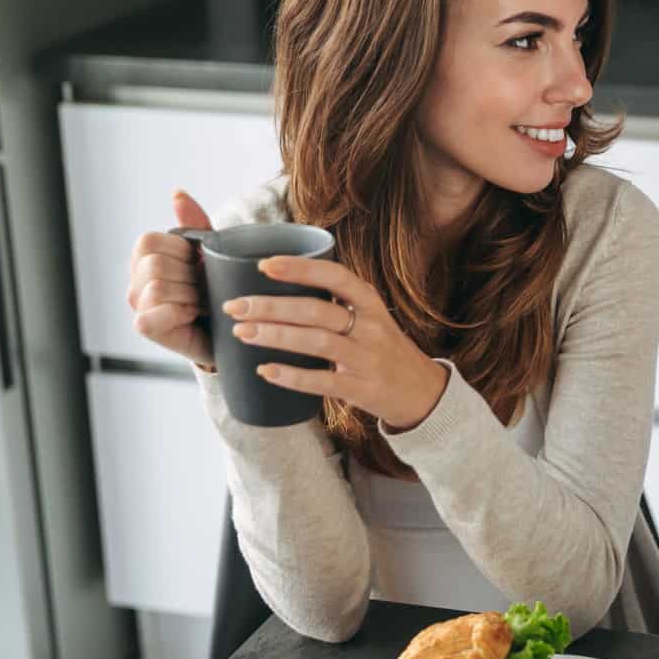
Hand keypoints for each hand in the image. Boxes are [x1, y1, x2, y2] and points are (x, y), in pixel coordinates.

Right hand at [127, 190, 212, 365]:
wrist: (232, 325)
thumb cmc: (219, 287)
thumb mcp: (213, 251)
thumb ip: (195, 224)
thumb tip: (177, 193)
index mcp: (146, 256)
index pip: (149, 241)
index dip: (181, 252)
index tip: (199, 264)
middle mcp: (135, 279)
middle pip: (154, 265)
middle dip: (189, 276)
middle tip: (205, 287)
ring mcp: (138, 305)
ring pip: (156, 287)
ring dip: (190, 295)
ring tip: (202, 302)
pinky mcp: (145, 327)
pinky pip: (153, 313)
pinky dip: (179, 312)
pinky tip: (193, 315)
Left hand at [223, 254, 448, 429]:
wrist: (422, 393)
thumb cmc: (385, 350)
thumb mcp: (371, 318)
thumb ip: (336, 304)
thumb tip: (278, 290)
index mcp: (371, 303)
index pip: (335, 276)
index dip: (300, 269)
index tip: (265, 265)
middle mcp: (371, 327)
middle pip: (316, 310)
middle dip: (271, 306)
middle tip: (236, 306)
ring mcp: (366, 359)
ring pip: (316, 342)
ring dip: (275, 336)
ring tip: (242, 333)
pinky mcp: (361, 389)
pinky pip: (322, 381)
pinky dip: (291, 376)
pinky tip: (266, 370)